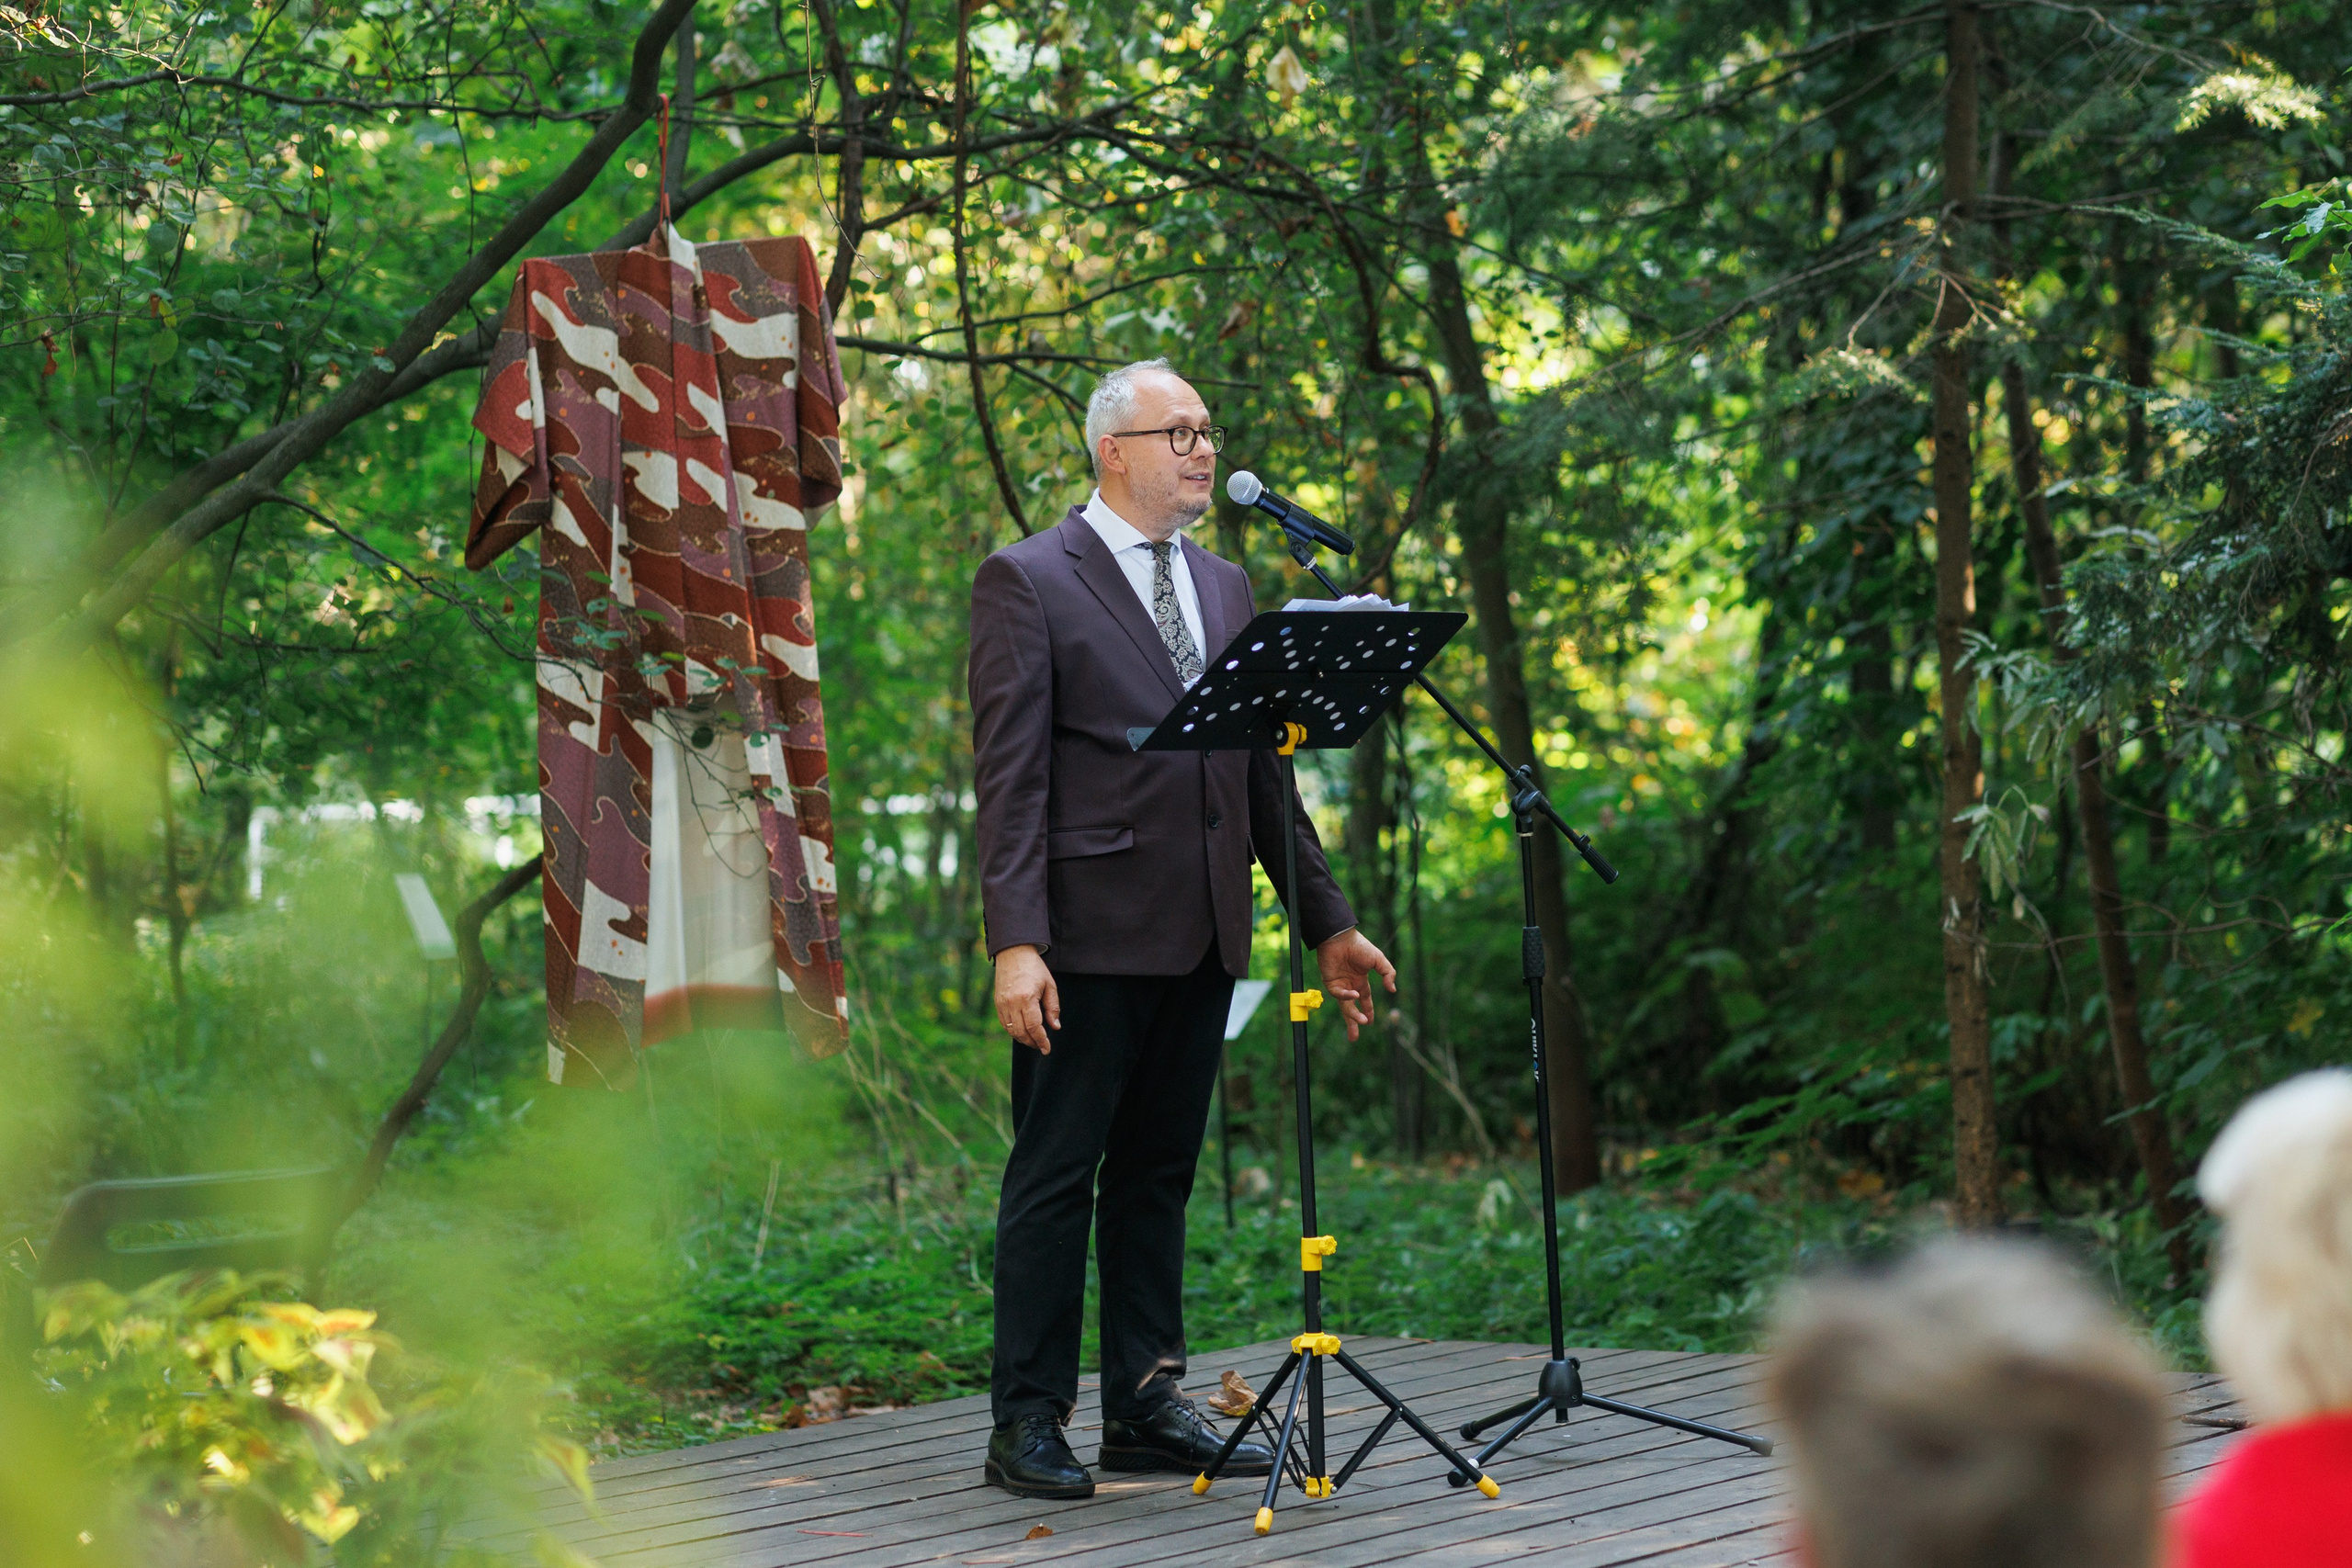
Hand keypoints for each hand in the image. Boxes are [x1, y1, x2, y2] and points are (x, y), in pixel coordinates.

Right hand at [994, 944, 1060, 1052]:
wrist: (1014, 952)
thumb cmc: (1034, 968)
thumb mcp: (1049, 985)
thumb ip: (1053, 1008)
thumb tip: (1055, 1027)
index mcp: (1027, 998)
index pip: (1034, 1027)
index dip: (1041, 1040)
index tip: (1046, 1049)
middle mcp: (1012, 1003)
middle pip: (1021, 1032)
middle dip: (1032, 1042)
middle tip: (1041, 1046)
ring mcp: (1002, 1003)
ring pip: (1011, 1030)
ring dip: (1022, 1039)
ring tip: (1033, 1040)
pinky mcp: (997, 1003)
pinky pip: (1005, 1023)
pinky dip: (1013, 1031)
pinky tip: (1022, 1031)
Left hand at [1314, 927, 1396, 1041]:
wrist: (1341, 937)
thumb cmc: (1359, 946)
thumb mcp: (1379, 960)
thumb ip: (1388, 974)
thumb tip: (1393, 990)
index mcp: (1360, 980)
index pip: (1365, 999)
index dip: (1367, 1011)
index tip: (1370, 1022)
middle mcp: (1349, 984)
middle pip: (1351, 1009)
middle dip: (1353, 1023)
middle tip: (1354, 1038)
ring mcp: (1339, 984)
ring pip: (1345, 1005)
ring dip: (1352, 1015)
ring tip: (1362, 1022)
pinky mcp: (1330, 981)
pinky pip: (1338, 994)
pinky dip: (1347, 997)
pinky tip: (1354, 996)